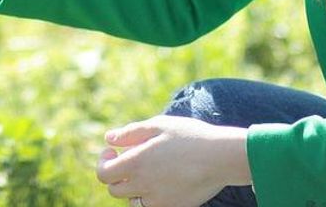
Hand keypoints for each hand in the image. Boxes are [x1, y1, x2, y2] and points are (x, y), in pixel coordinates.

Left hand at [95, 116, 249, 206]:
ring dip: (132, 188)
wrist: (221, 157)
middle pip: (114, 190)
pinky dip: (149, 197)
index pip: (103, 174)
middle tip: (129, 159)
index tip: (113, 152)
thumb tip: (109, 139)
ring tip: (147, 170)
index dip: (104, 162)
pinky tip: (161, 180)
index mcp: (136, 163)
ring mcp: (159, 200)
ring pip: (132, 201)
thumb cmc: (190, 136)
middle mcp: (143, 185)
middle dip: (116, 175)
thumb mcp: (158, 125)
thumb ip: (130, 133)